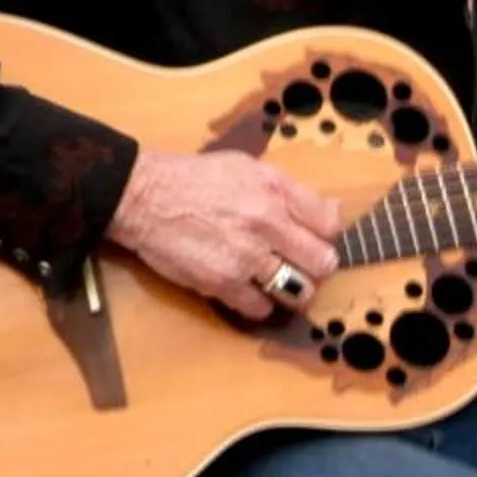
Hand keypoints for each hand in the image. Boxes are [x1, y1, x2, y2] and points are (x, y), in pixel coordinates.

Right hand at [108, 147, 340, 320]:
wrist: (144, 196)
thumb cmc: (195, 180)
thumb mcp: (246, 168)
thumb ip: (288, 191)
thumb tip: (332, 213)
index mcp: (274, 188)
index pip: (329, 225)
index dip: (323, 236)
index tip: (311, 239)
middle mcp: (265, 221)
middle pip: (322, 262)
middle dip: (314, 267)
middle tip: (298, 264)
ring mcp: (245, 255)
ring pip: (298, 290)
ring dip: (291, 288)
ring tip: (276, 280)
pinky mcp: (223, 282)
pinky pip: (262, 308)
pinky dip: (259, 303)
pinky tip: (247, 289)